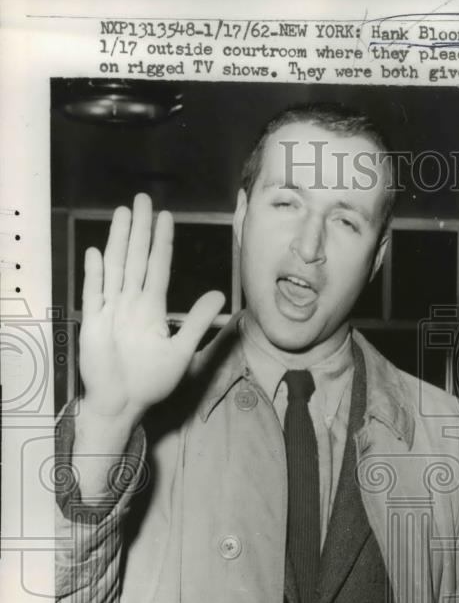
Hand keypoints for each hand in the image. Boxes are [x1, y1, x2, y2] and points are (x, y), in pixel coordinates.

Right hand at [78, 193, 225, 428]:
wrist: (123, 403)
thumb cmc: (151, 380)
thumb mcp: (181, 350)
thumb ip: (197, 322)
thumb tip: (219, 295)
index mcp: (152, 308)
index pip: (158, 267)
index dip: (162, 242)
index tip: (166, 217)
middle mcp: (131, 303)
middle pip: (136, 258)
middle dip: (139, 229)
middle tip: (142, 199)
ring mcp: (111, 310)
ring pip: (116, 267)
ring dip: (119, 240)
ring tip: (123, 213)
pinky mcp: (94, 323)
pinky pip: (95, 293)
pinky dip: (96, 273)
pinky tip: (97, 251)